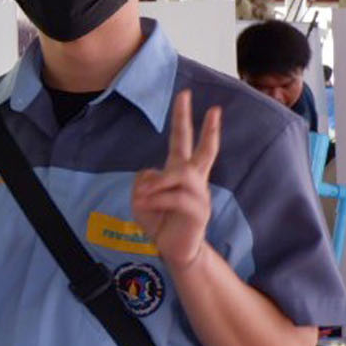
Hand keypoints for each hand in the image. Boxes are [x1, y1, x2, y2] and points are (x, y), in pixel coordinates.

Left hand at [133, 89, 220, 270]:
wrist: (175, 250)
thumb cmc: (160, 222)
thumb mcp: (142, 198)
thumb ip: (144, 181)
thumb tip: (153, 176)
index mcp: (181, 173)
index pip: (185, 141)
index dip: (185, 118)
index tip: (186, 95)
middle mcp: (195, 181)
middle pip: (203, 149)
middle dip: (201, 125)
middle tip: (201, 102)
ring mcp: (199, 196)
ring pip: (181, 175)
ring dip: (158, 184)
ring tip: (142, 196)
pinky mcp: (198, 212)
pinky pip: (176, 198)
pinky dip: (157, 200)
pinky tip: (145, 205)